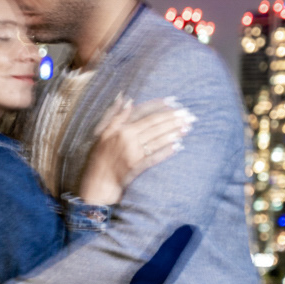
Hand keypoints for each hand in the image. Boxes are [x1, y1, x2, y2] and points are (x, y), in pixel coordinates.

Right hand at [79, 97, 193, 204]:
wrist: (96, 184)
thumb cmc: (99, 159)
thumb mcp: (102, 134)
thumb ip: (116, 116)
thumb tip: (126, 98)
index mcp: (120, 129)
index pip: (144, 114)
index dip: (160, 106)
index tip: (174, 101)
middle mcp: (127, 139)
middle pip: (154, 125)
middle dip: (172, 118)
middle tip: (188, 114)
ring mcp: (132, 153)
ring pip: (157, 139)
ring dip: (173, 132)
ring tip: (187, 127)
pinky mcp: (136, 167)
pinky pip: (155, 157)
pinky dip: (166, 151)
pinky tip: (178, 146)